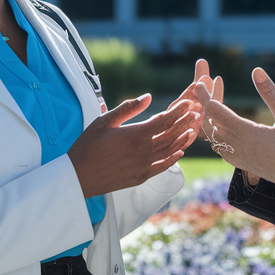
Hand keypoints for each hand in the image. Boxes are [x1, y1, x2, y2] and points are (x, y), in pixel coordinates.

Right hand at [68, 95, 201, 196]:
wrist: (78, 177)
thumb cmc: (87, 146)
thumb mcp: (104, 121)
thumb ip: (128, 108)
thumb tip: (148, 96)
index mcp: (136, 134)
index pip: (164, 120)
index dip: (178, 111)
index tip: (188, 103)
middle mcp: (144, 151)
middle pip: (171, 134)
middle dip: (184, 122)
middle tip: (196, 113)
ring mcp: (145, 166)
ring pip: (170, 150)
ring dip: (183, 139)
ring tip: (192, 129)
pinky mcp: (141, 177)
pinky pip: (163, 166)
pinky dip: (174, 158)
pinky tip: (180, 152)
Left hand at [193, 67, 274, 205]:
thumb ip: (270, 93)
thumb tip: (256, 70)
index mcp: (245, 133)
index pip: (214, 110)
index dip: (205, 94)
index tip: (200, 81)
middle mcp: (235, 146)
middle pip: (208, 120)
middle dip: (206, 101)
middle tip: (206, 82)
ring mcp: (235, 156)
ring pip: (211, 133)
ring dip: (210, 115)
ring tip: (215, 96)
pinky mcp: (238, 162)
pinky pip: (218, 144)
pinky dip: (215, 129)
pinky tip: (223, 119)